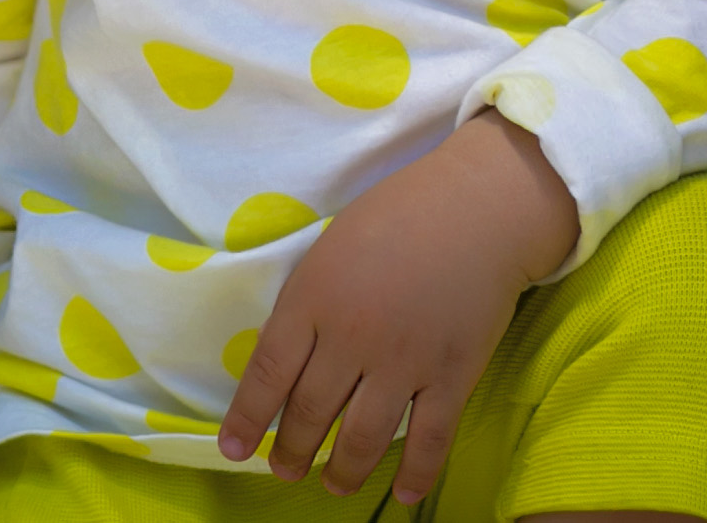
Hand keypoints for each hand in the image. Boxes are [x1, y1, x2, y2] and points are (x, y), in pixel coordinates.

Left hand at [216, 110, 576, 503]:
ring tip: (333, 484)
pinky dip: (415, 474)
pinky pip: (429, 440)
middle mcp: (351, 338)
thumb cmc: (392, 218)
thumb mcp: (326, 252)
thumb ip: (307, 305)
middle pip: (311, 412)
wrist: (473, 211)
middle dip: (292, 451)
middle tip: (284, 471)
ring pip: (364, 437)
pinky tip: (401, 495)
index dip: (247, 418)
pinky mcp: (453, 377)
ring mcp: (404, 362)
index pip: (267, 373)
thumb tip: (287, 359)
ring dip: (344, 470)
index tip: (234, 449)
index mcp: (311, 300)